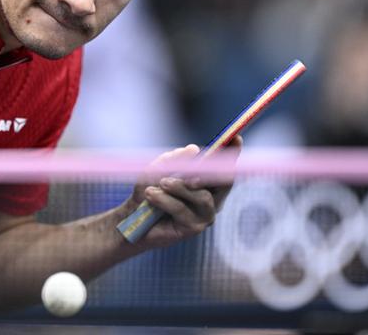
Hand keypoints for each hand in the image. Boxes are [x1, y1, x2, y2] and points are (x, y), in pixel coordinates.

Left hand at [124, 136, 241, 248]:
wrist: (131, 219)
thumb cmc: (147, 192)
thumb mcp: (156, 170)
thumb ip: (173, 160)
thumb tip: (194, 149)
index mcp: (207, 181)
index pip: (224, 166)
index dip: (232, 152)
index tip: (235, 138)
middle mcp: (212, 198)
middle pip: (224, 182)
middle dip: (210, 172)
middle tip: (191, 171)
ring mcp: (205, 215)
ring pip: (202, 196)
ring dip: (179, 187)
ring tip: (161, 183)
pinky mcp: (194, 228)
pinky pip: (183, 209)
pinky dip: (165, 200)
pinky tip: (151, 194)